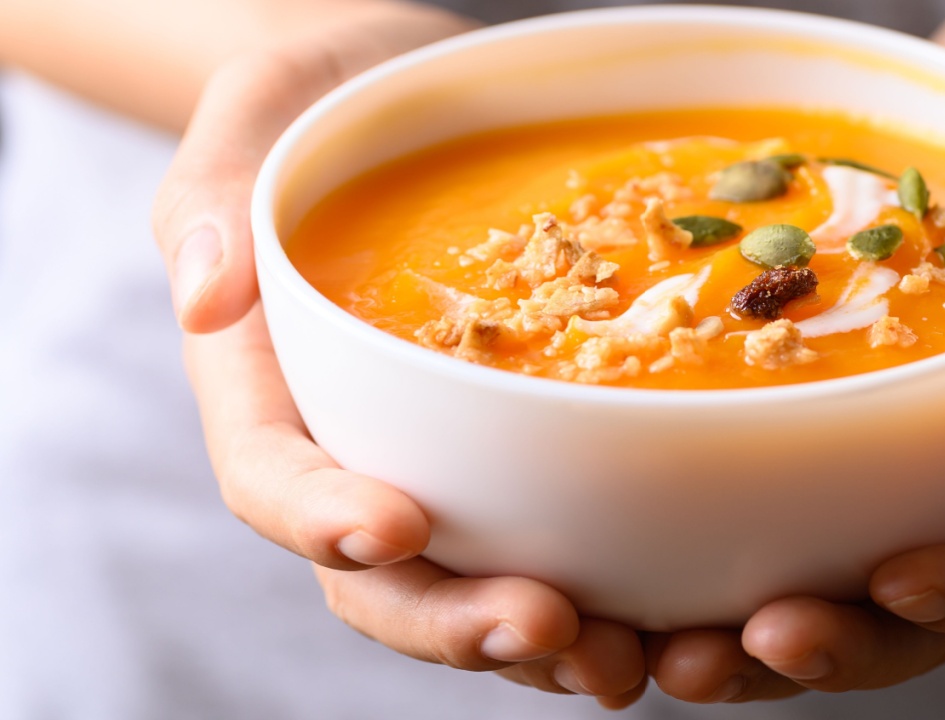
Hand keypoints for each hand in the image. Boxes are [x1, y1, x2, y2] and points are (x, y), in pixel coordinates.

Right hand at [154, 3, 645, 707]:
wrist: (417, 106)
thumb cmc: (332, 106)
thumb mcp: (261, 111)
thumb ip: (214, 193)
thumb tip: (207, 296)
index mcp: (273, 387)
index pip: (275, 476)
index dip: (322, 518)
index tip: (395, 526)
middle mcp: (356, 448)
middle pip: (380, 576)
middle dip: (453, 619)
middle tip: (545, 624)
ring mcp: (440, 462)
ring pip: (468, 588)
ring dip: (537, 642)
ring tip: (618, 655)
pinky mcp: (520, 455)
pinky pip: (550, 542)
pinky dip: (601, 592)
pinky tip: (663, 614)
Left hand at [641, 94, 944, 701]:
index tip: (901, 582)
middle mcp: (944, 497)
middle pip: (901, 619)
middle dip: (833, 648)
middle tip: (754, 645)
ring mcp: (859, 492)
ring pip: (809, 607)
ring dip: (740, 650)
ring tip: (670, 655)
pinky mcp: (778, 464)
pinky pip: (731, 540)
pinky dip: (679, 578)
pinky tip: (615, 586)